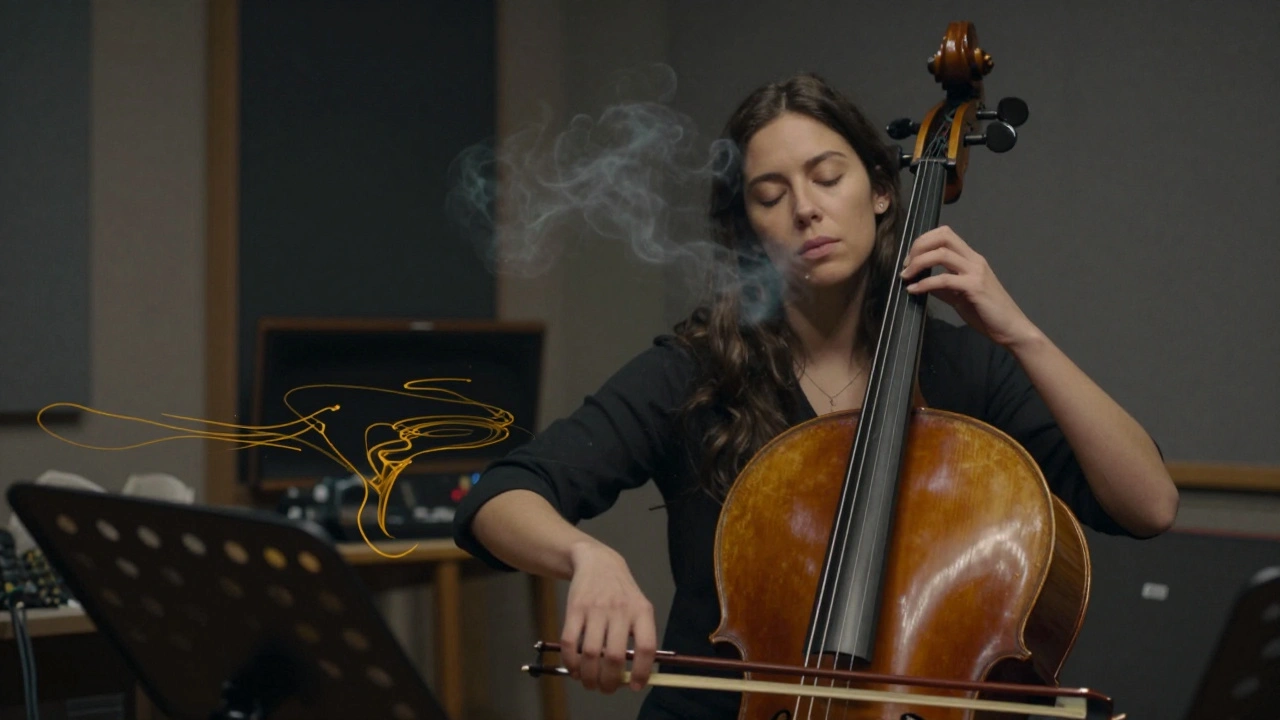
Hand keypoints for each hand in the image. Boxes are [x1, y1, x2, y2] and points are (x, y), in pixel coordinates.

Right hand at [560, 542, 657, 693]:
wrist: (598, 562)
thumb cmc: (622, 592)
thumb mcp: (639, 608)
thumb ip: (639, 637)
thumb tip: (632, 676)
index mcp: (642, 612)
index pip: (646, 647)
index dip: (641, 671)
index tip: (635, 686)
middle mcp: (620, 609)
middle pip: (615, 656)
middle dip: (609, 681)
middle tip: (606, 689)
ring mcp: (596, 608)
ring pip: (591, 653)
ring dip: (589, 676)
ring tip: (590, 683)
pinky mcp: (574, 608)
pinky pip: (570, 642)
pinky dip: (571, 662)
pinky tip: (575, 669)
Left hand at [900, 226, 1039, 347]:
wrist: (1010, 328)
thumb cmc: (987, 313)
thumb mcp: (960, 295)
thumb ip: (943, 286)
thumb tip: (921, 282)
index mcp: (971, 258)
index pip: (945, 234)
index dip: (923, 241)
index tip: (910, 259)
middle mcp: (974, 260)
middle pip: (942, 236)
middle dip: (918, 247)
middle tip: (905, 265)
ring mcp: (975, 272)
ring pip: (941, 254)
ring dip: (918, 263)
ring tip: (906, 276)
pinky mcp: (974, 287)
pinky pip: (943, 279)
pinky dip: (924, 283)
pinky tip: (913, 290)